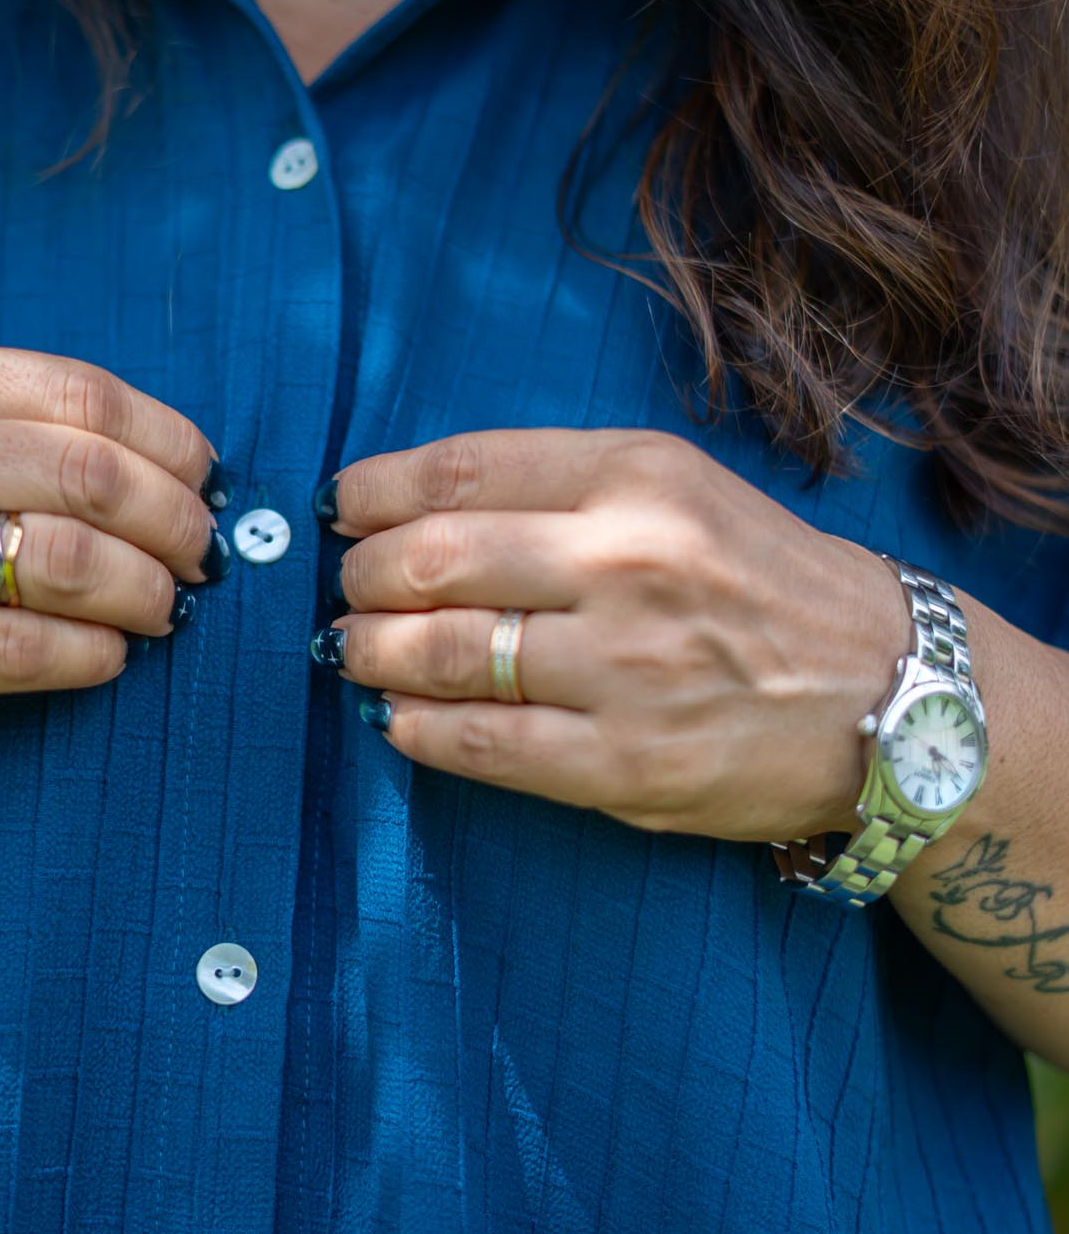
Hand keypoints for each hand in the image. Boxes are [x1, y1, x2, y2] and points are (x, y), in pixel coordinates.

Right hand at [0, 341, 224, 731]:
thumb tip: (159, 453)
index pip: (80, 397)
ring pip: (65, 566)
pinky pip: (18, 652)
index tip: (203, 475)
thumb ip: (1, 411)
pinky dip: (91, 655)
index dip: (169, 442)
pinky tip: (109, 653)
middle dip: (175, 521)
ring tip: (165, 605)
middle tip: (200, 552)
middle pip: (90, 479)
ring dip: (146, 590)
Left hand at [322, 428, 910, 844]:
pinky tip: (395, 719)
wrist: (891, 693)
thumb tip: (408, 504)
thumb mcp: (681, 488)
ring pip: (442, 654)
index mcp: (639, 477)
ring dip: (369, 652)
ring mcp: (628, 669)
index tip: (342, 509)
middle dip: (362, 576)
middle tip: (349, 590)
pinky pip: (481, 745)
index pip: (460, 470)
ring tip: (354, 651)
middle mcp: (630, 563)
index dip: (374, 491)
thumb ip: (558, 485)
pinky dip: (414, 730)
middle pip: (433, 559)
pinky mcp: (627, 763)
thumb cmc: (764, 582)